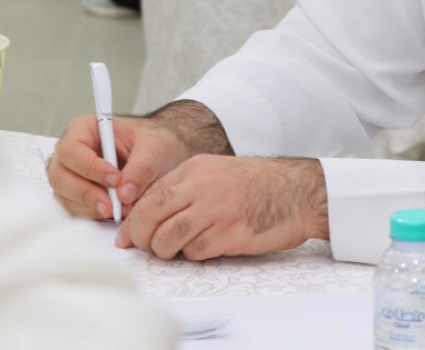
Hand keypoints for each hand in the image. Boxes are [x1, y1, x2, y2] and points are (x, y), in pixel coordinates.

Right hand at [47, 100, 232, 219]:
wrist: (163, 155)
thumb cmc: (155, 141)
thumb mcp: (156, 147)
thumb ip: (142, 167)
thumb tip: (124, 194)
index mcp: (86, 129)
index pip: (72, 148)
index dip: (89, 166)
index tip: (115, 179)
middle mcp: (73, 151)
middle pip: (60, 174)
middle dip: (86, 192)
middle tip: (112, 205)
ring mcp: (73, 174)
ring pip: (65, 194)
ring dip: (89, 206)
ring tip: (120, 210)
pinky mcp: (79, 193)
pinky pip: (75, 207)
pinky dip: (92, 213)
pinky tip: (115, 211)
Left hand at [116, 156, 329, 260]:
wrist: (298, 193)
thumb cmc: (259, 185)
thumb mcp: (218, 172)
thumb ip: (186, 188)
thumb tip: (150, 217)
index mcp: (196, 169)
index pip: (150, 195)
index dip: (133, 220)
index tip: (126, 237)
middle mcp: (202, 187)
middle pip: (151, 216)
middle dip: (140, 237)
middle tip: (143, 247)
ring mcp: (216, 210)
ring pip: (167, 238)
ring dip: (165, 250)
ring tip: (176, 250)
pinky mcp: (230, 233)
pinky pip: (196, 252)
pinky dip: (195, 255)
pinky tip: (208, 247)